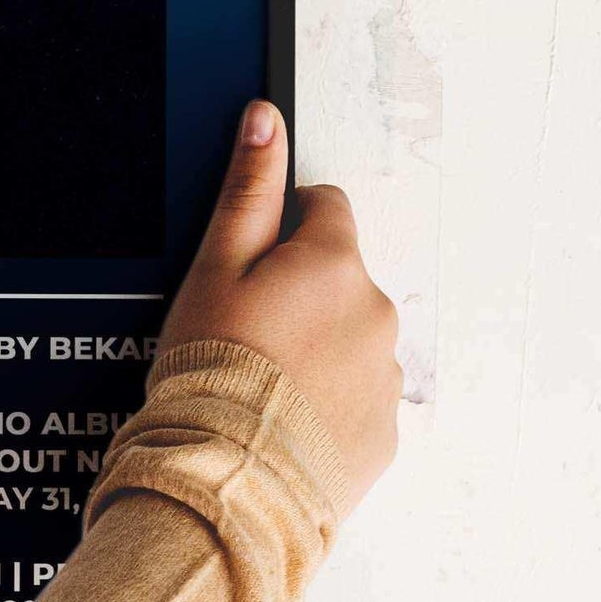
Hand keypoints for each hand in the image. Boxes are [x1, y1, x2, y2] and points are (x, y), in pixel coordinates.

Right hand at [159, 101, 401, 505]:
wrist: (230, 480)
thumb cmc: (215, 372)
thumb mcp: (215, 270)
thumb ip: (248, 192)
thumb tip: (266, 121)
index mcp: (335, 264)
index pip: (325, 207)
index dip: (284, 228)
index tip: (254, 265)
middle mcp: (376, 313)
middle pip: (341, 281)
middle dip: (302, 297)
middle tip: (246, 336)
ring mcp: (386, 376)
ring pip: (351, 342)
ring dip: (317, 353)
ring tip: (261, 388)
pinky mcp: (384, 433)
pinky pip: (357, 402)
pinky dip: (327, 407)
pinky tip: (282, 424)